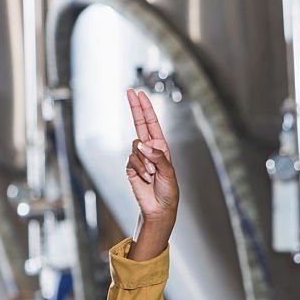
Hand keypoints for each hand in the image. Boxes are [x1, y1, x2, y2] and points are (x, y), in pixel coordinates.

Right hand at [125, 89, 177, 222]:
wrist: (159, 207)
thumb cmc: (168, 190)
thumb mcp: (169, 172)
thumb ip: (158, 156)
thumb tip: (142, 144)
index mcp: (161, 147)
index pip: (151, 123)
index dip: (145, 108)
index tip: (140, 94)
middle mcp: (149, 149)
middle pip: (139, 124)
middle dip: (135, 108)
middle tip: (129, 92)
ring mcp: (138, 157)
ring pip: (135, 148)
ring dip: (145, 161)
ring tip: (153, 174)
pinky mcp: (130, 167)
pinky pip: (132, 160)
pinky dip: (140, 169)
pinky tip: (146, 178)